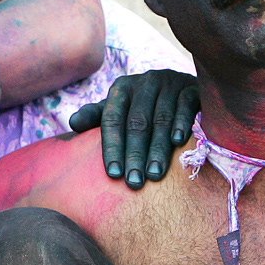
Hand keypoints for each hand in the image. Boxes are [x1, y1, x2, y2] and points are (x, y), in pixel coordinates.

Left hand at [68, 69, 200, 188]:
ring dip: (158, 148)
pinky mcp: (191, 87)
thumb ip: (96, 116)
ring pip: (161, 119)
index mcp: (122, 89)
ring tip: (154, 175)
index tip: (113, 174)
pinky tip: (178, 142)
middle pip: (137, 123)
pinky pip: (186, 106)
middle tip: (134, 182)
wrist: (181, 86)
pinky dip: (182, 124)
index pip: (113, 120)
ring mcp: (169, 83)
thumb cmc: (143, 105)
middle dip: (135, 154)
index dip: (112, 147)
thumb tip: (73, 123)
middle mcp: (144, 83)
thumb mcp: (118, 108)